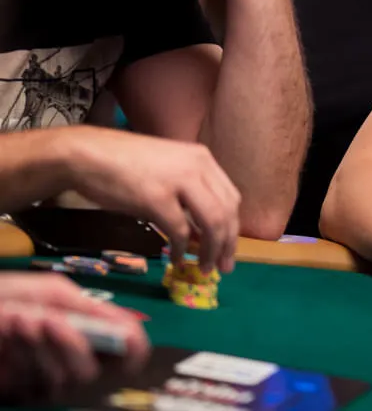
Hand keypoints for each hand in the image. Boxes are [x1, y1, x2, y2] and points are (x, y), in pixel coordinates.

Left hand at [0, 273, 149, 402]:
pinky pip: (30, 384)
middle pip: (90, 371)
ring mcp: (40, 377)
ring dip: (39, 347)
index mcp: (84, 331)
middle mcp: (67, 358)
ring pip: (60, 381)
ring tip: (19, 316)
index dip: (133, 347)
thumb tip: (125, 325)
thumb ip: (84, 304)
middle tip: (50, 319)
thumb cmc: (5, 294)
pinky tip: (8, 325)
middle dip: (71, 344)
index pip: (125, 349)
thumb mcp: (49, 289)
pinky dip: (19, 353)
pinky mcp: (18, 390)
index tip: (128, 340)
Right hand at [64, 127, 240, 273]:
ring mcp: (178, 181)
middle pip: (227, 213)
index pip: (232, 198)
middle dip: (227, 244)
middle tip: (224, 267)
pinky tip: (178, 260)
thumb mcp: (168, 169)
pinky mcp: (156, 198)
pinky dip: (183, 250)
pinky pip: (180, 231)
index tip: (229, 249)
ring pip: (211, 223)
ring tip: (206, 269)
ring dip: (211, 251)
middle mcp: (198, 166)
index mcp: (203, 158)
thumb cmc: (123, 163)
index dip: (233, 228)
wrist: (86, 154)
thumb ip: (189, 193)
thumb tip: (202, 233)